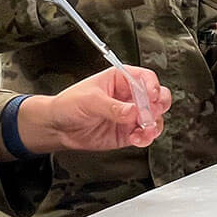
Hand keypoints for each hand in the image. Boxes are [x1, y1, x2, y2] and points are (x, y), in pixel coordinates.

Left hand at [14, 67, 171, 152]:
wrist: (58, 128)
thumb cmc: (69, 104)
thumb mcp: (89, 100)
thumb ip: (112, 106)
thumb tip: (132, 111)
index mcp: (121, 79)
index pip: (145, 78)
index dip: (152, 86)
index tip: (151, 96)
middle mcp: (129, 96)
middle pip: (157, 97)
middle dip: (158, 106)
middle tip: (149, 115)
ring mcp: (131, 115)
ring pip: (155, 117)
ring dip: (153, 125)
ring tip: (143, 130)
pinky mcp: (128, 132)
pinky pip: (145, 134)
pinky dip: (146, 138)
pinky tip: (137, 138)